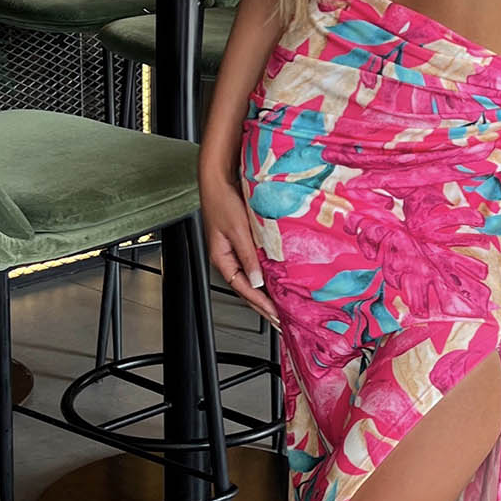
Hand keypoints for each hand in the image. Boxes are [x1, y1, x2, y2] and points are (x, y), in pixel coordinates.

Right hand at [199, 161, 280, 328]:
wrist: (218, 179)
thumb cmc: (223, 200)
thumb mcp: (238, 230)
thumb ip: (249, 256)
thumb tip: (258, 282)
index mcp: (222, 259)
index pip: (244, 289)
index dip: (261, 305)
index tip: (276, 317)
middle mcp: (228, 259)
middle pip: (247, 289)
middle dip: (264, 306)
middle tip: (281, 321)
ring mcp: (235, 252)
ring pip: (252, 279)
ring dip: (265, 293)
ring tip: (281, 307)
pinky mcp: (242, 243)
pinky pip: (254, 265)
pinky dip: (265, 276)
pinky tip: (276, 282)